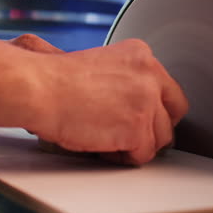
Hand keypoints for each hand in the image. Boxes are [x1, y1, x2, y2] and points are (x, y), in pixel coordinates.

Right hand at [8, 35, 188, 164]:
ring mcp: (147, 102)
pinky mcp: (137, 128)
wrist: (39, 88)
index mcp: (140, 55)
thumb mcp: (99, 65)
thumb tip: (128, 103)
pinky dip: (125, 157)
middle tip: (134, 135)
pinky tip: (104, 147)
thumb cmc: (54, 79)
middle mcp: (150, 75)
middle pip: (173, 111)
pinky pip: (143, 154)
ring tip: (109, 141)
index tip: (139, 117)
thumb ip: (124, 80)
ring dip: (137, 144)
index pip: (166, 88)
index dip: (153, 108)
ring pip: (160, 137)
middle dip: (156, 127)